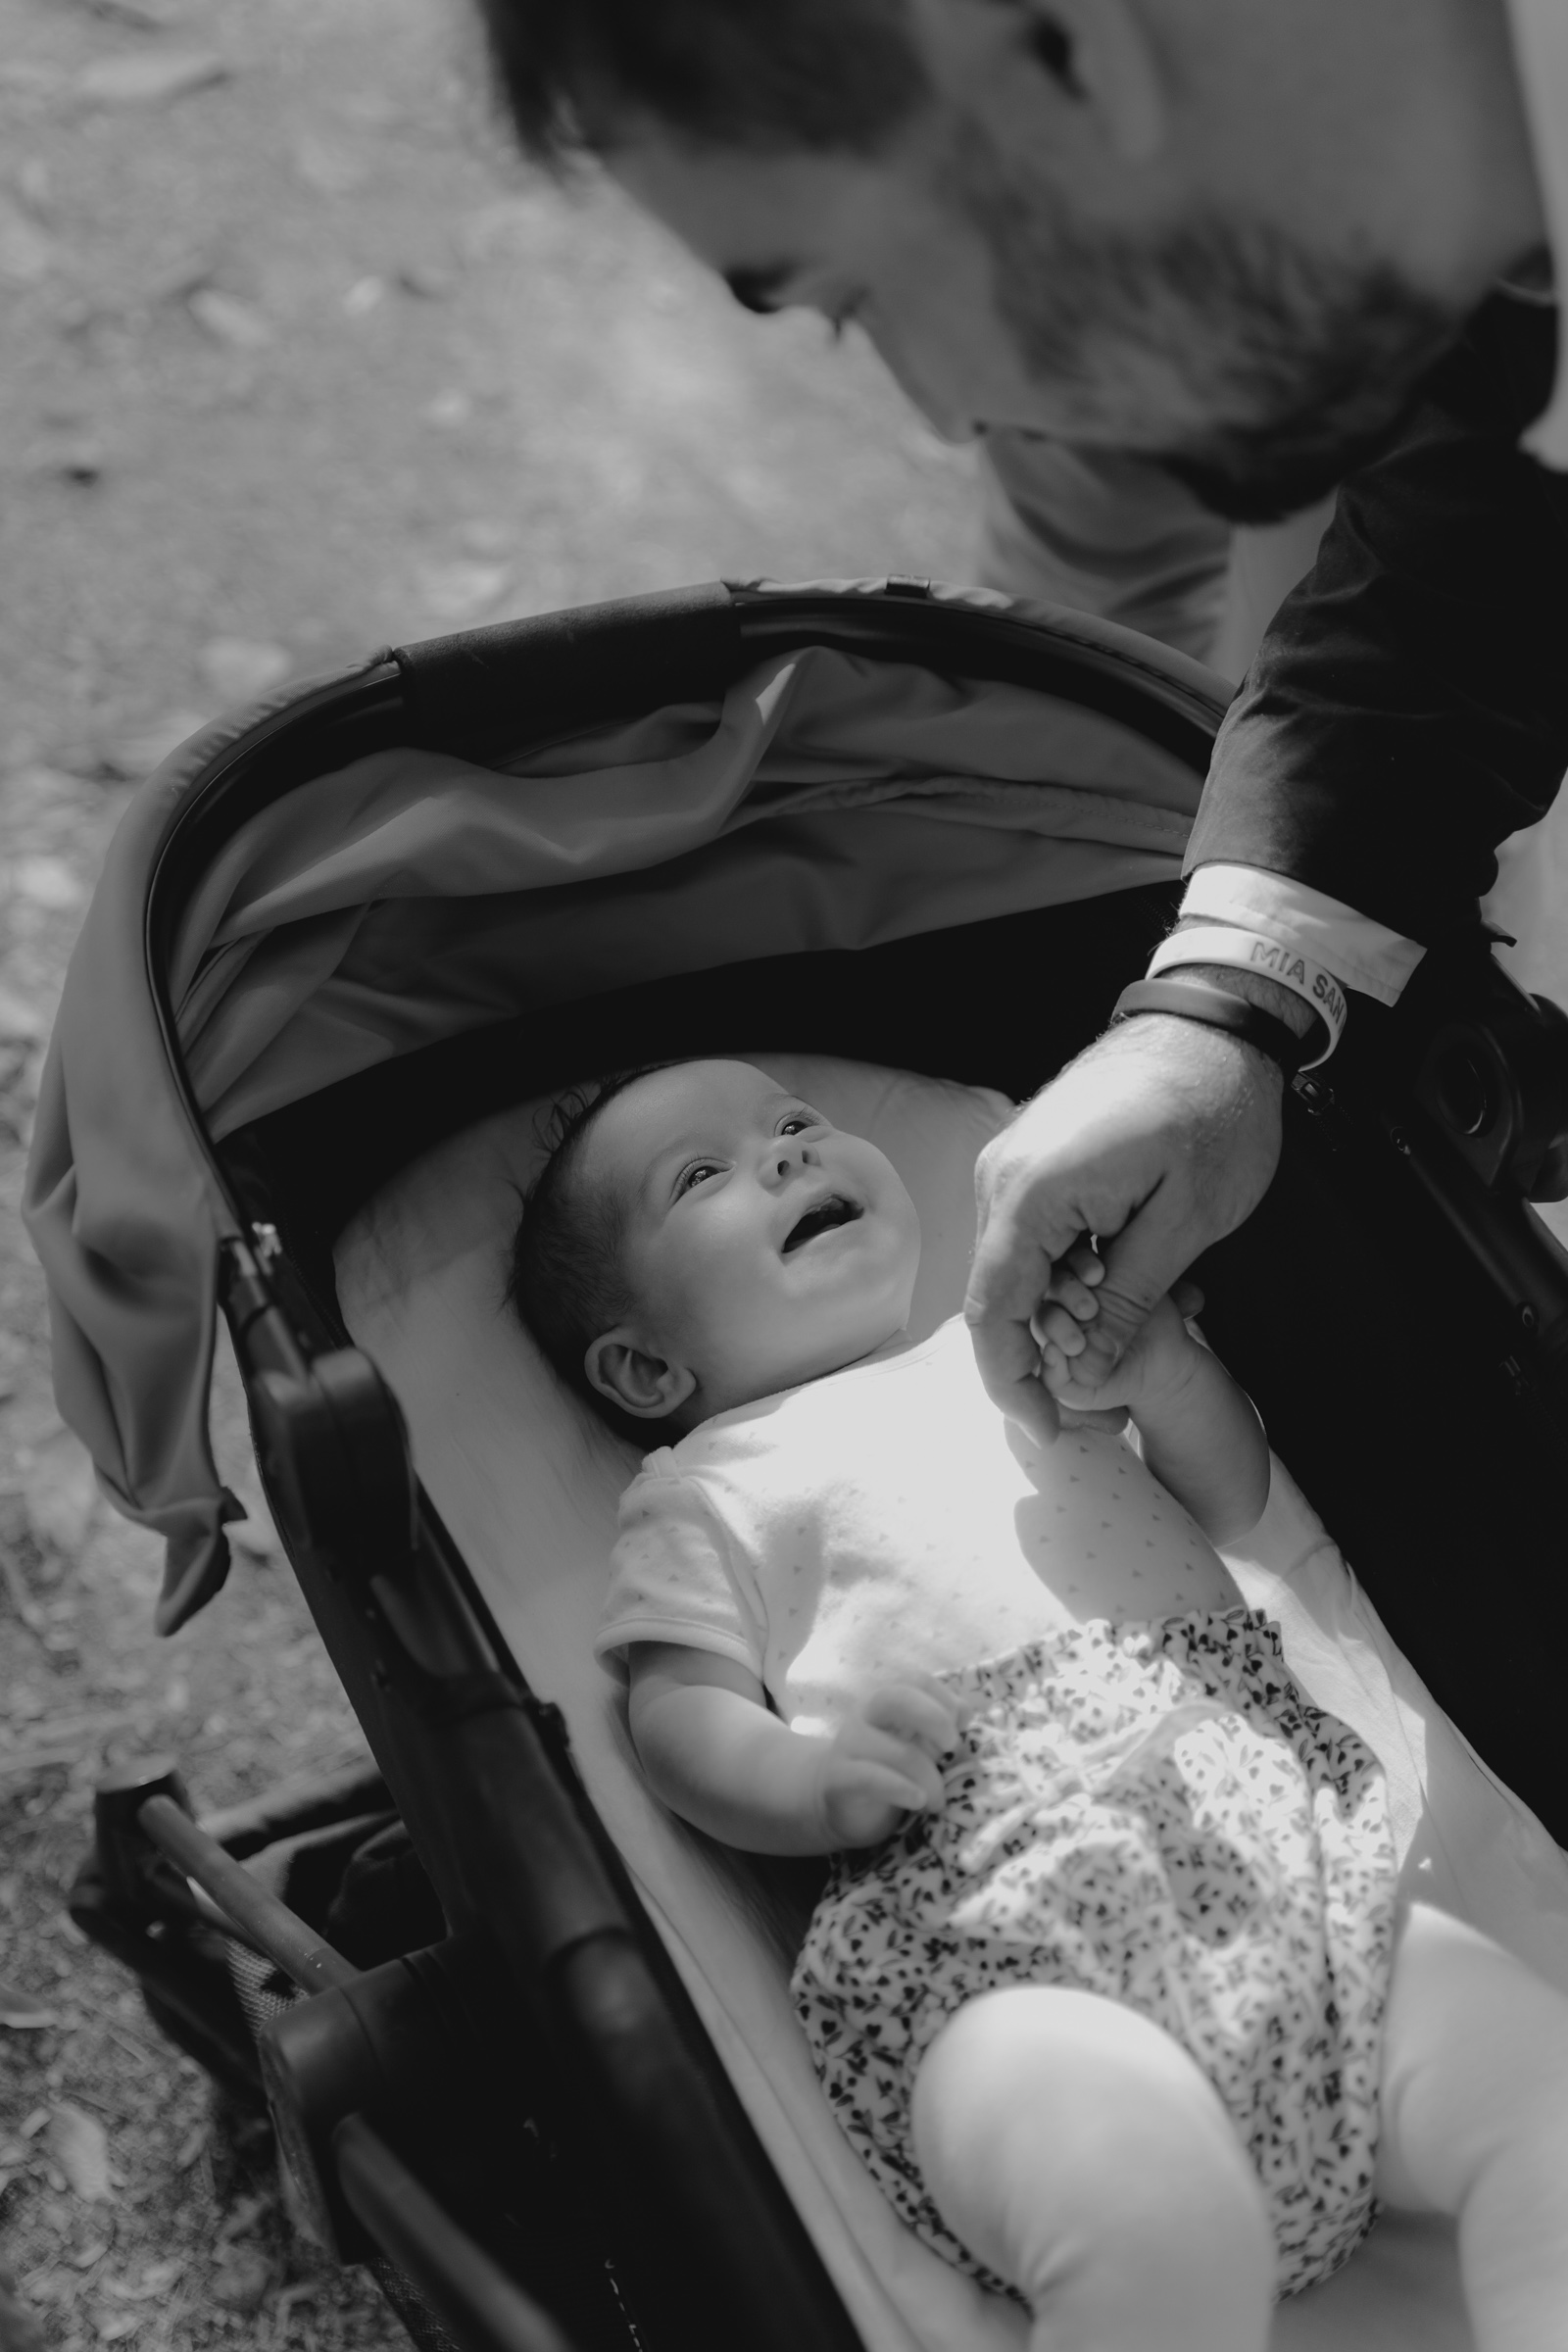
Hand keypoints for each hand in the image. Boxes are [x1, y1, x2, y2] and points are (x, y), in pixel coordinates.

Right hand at [813, 1680, 960, 1849]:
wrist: (836, 1802)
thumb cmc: (885, 1768)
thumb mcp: (915, 1743)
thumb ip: (938, 1726)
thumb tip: (966, 1712)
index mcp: (886, 1701)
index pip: (915, 1680)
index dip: (944, 1697)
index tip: (963, 1725)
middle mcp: (864, 1715)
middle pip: (897, 1698)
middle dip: (934, 1719)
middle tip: (952, 1747)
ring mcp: (849, 1745)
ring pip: (895, 1752)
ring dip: (928, 1778)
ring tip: (938, 1801)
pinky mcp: (839, 1778)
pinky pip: (871, 1778)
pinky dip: (901, 1788)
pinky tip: (918, 1801)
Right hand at [966, 1016, 1281, 1443]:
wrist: (1215, 1023)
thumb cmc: (1212, 1111)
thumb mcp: (1185, 1223)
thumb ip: (1127, 1304)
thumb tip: (1086, 1376)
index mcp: (1031, 1193)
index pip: (993, 1312)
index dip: (1014, 1383)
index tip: (1051, 1432)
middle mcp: (1001, 1177)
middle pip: (998, 1296)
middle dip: (1047, 1355)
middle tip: (1114, 1396)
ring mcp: (1011, 1163)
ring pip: (1017, 1270)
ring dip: (1064, 1313)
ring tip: (1139, 1324)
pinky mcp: (1033, 1159)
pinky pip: (1033, 1236)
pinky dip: (1069, 1274)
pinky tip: (1126, 1281)